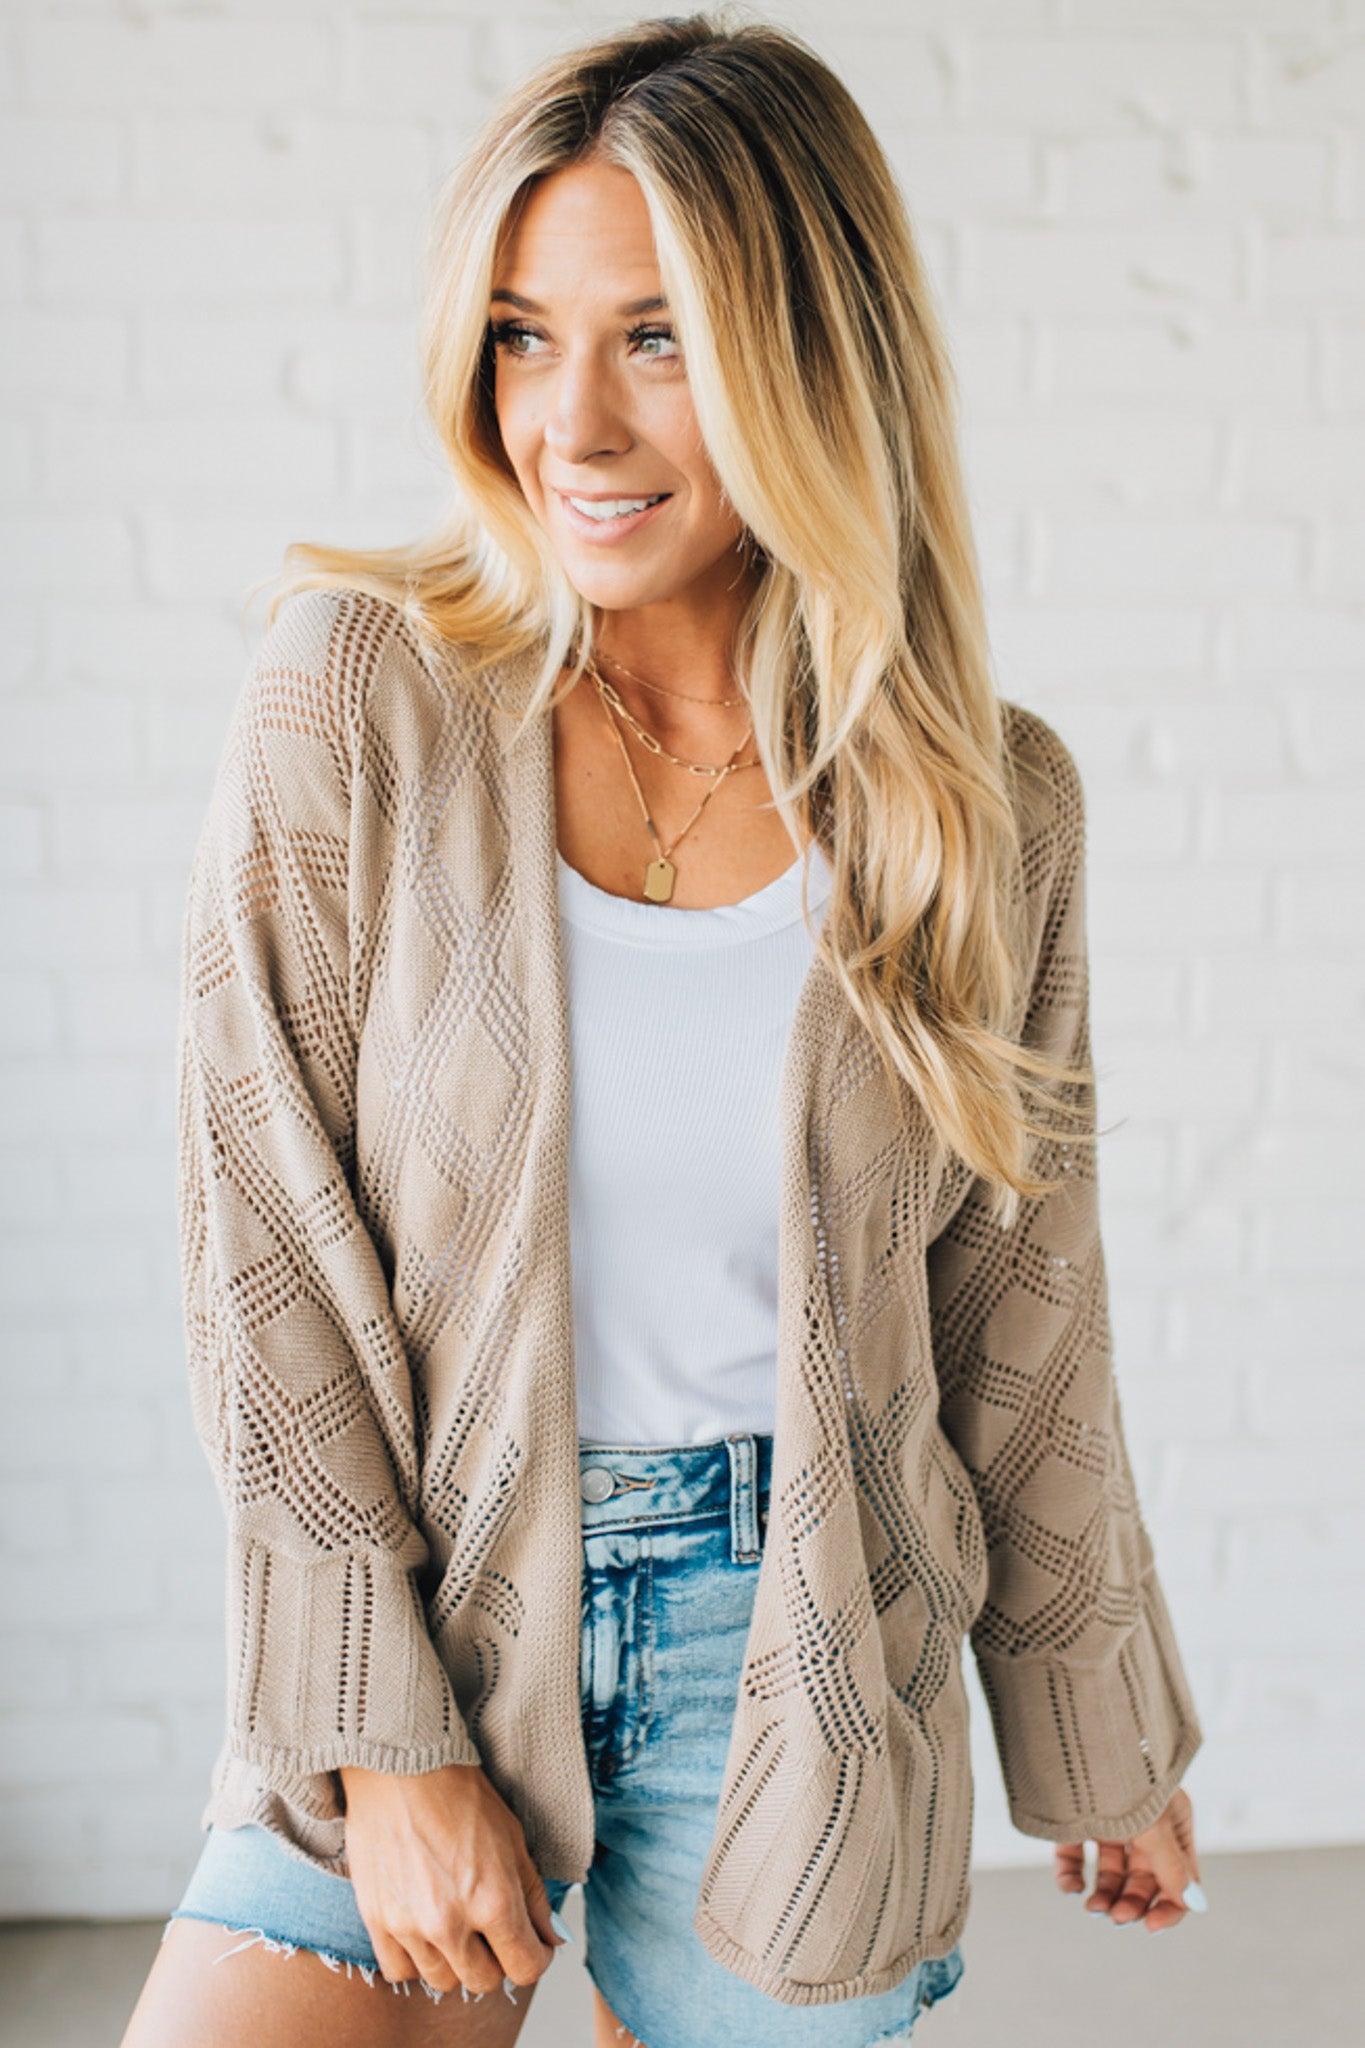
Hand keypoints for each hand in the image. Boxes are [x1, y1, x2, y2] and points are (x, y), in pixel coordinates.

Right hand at [338, 1761, 566, 1997]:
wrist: (399, 1768)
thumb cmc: (459, 1794)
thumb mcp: (513, 1839)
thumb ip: (533, 1897)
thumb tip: (549, 1939)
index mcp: (494, 1901)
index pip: (526, 1968)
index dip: (536, 1958)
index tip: (532, 1946)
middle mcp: (451, 1923)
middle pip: (485, 1981)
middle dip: (496, 1959)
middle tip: (491, 1930)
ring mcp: (410, 1926)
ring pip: (443, 1981)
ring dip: (455, 1960)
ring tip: (455, 1921)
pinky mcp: (376, 1921)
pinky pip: (400, 1971)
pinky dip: (415, 1959)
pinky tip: (422, 1928)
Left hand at [1054, 1786, 1207, 1931]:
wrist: (1074, 1740)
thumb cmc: (1123, 1778)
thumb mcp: (1153, 1825)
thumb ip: (1173, 1868)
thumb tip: (1196, 1904)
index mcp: (1171, 1822)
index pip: (1179, 1877)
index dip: (1168, 1905)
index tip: (1150, 1926)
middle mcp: (1142, 1824)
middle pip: (1143, 1879)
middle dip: (1131, 1902)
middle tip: (1115, 1917)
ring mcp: (1108, 1822)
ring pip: (1110, 1873)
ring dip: (1104, 1895)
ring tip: (1092, 1908)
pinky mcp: (1075, 1821)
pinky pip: (1075, 1858)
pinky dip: (1072, 1876)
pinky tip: (1071, 1887)